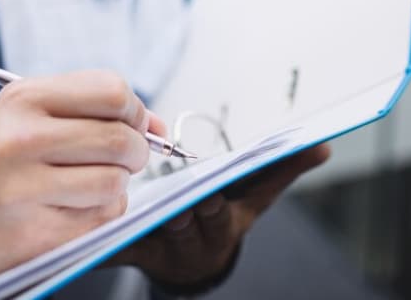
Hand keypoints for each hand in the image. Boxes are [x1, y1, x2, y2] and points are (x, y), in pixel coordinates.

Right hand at [0, 71, 152, 285]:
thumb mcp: (32, 113)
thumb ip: (93, 108)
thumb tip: (154, 124)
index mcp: (24, 99)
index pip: (111, 91)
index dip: (133, 108)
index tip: (130, 121)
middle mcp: (22, 139)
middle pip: (120, 137)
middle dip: (136, 149)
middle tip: (124, 156)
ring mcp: (27, 188)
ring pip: (116, 180)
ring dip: (118, 183)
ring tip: (92, 181)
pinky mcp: (38, 232)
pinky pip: (104, 216)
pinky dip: (102, 212)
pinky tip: (74, 206)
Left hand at [111, 144, 329, 290]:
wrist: (189, 263)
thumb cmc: (220, 218)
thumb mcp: (253, 198)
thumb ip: (284, 171)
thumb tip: (323, 147)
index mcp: (220, 227)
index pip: (217, 215)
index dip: (211, 207)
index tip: (206, 196)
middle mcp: (190, 241)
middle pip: (182, 224)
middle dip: (176, 212)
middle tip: (161, 198)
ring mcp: (157, 248)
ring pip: (148, 234)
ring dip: (139, 221)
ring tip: (126, 208)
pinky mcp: (126, 251)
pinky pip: (112, 249)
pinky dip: (101, 245)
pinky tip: (87, 240)